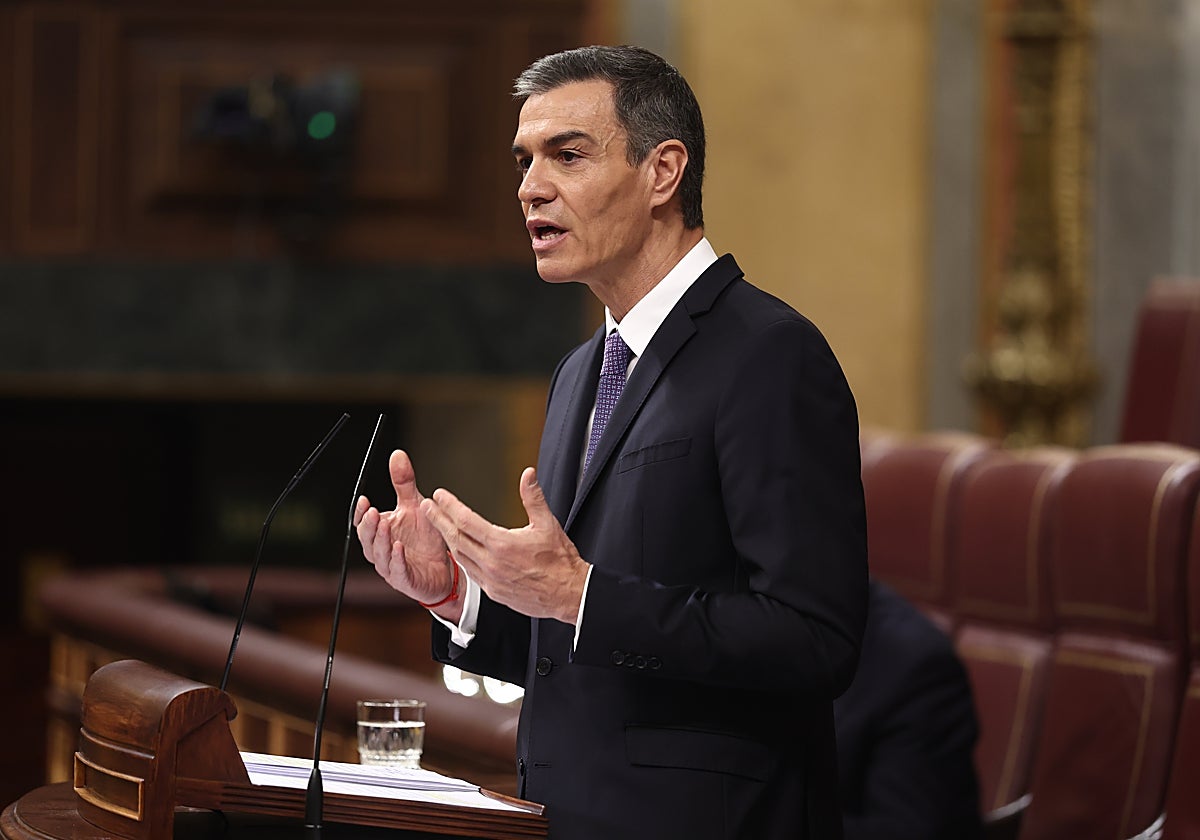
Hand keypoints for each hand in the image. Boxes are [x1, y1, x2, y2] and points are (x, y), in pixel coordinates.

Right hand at [354, 450, 457, 614]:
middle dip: (368, 526)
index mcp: (380, 532)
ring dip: (380, 541)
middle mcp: (381, 550)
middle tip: (373, 512)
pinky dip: (396, 559)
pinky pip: (397, 570)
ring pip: (379, 555)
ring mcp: (391, 567)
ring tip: (385, 526)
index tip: (364, 501)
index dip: (360, 513)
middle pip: (366, 539)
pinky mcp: (405, 580)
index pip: (362, 523)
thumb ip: (404, 483)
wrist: (443, 569)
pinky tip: (399, 547)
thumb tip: (397, 454)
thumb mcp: (415, 505)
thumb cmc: (425, 539)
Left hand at [421, 467, 589, 623]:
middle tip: (427, 507)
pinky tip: (459, 550)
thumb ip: (533, 497)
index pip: (467, 521)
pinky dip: (461, 558)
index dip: (450, 506)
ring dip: (448, 539)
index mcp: (502, 544)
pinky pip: (471, 573)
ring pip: (460, 557)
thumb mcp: (548, 524)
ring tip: (439, 525)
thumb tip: (527, 474)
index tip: (439, 495)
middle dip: (439, 520)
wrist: (569, 595)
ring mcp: (491, 581)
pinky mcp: (494, 593)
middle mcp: (492, 564)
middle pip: (456, 538)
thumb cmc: (561, 560)